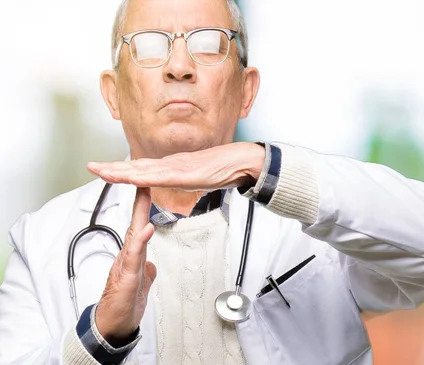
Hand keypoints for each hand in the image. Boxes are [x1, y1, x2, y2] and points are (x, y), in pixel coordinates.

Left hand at [87, 142, 264, 190]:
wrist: (240, 160)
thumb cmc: (224, 167)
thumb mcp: (200, 176)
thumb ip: (187, 177)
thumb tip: (179, 180)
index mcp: (173, 166)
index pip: (143, 168)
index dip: (123, 168)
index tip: (106, 169)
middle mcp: (170, 164)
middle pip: (136, 166)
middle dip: (112, 167)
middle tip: (91, 166)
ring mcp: (176, 167)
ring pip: (142, 170)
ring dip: (120, 171)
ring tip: (101, 171)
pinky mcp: (183, 173)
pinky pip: (158, 176)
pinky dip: (141, 176)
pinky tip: (129, 176)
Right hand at [95, 188, 156, 345]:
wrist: (114, 325)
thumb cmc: (125, 304)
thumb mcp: (141, 283)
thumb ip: (145, 271)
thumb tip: (151, 263)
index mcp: (133, 255)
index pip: (140, 225)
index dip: (143, 205)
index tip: (148, 185)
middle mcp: (128, 256)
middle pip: (135, 223)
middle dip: (139, 200)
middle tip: (143, 177)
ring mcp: (125, 265)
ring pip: (133, 234)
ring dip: (139, 214)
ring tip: (144, 193)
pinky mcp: (125, 277)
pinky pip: (133, 256)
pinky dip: (140, 242)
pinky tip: (146, 229)